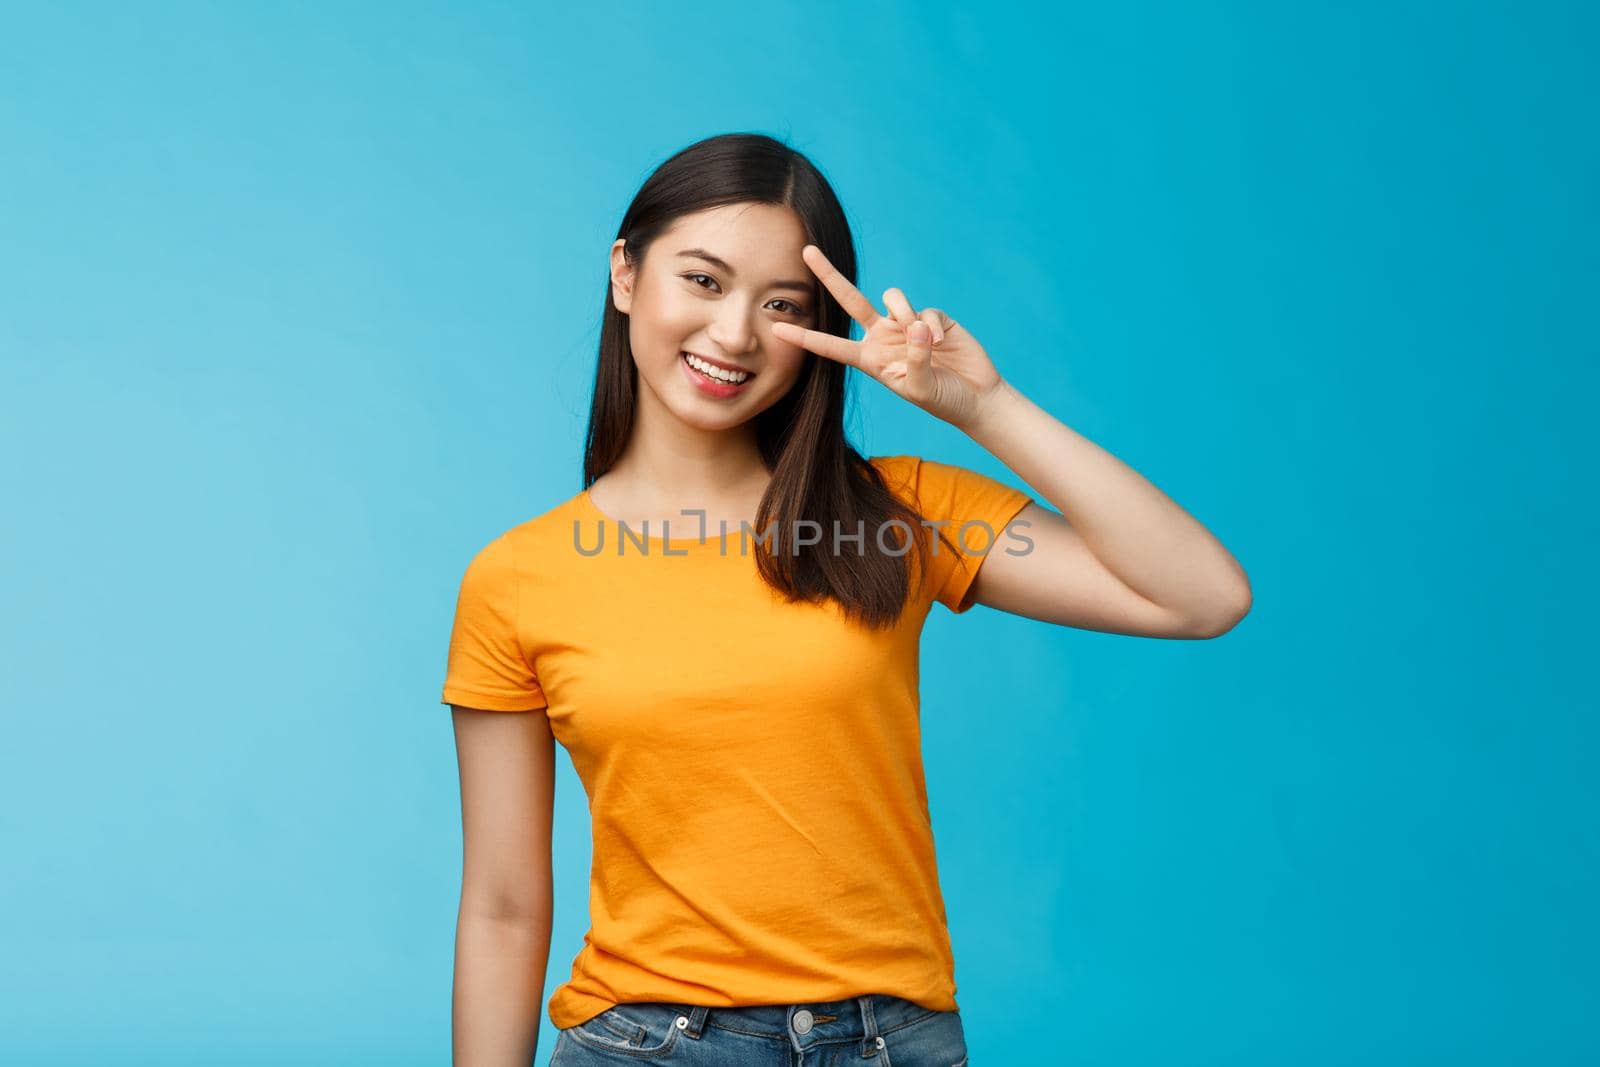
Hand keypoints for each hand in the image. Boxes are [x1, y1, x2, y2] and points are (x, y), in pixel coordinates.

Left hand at [771, 244, 1007, 431]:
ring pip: (892, 298)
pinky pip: (925, 310)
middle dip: (829, 275)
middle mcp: (883, 337)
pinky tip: (944, 343)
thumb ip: (915, 359)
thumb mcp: (921, 388)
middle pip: (850, 299)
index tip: (776, 329)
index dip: (805, 337)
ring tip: (927, 341)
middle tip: (807, 250)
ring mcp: (906, 324)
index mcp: (870, 359)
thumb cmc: (943, 400)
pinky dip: (933, 325)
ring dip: (906, 314)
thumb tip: (916, 325)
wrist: (975, 397)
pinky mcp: (931, 317)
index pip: (831, 346)